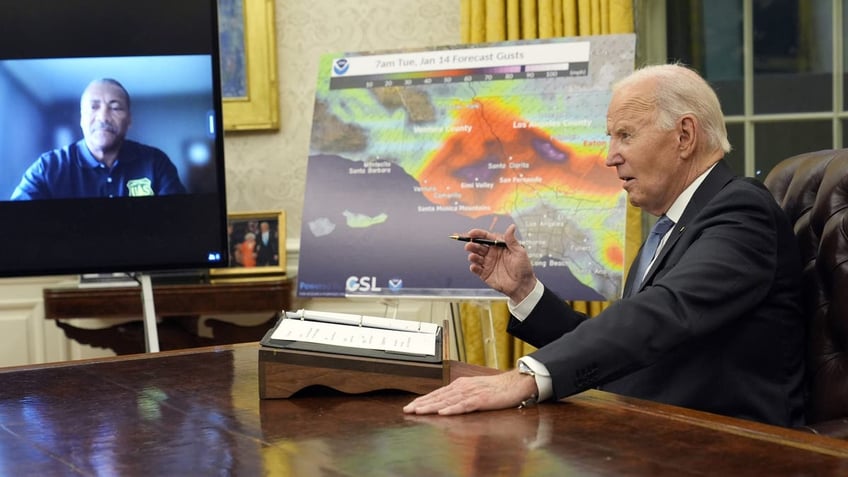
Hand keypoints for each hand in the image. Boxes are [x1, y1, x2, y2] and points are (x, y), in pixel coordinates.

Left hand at [402, 369, 536, 414]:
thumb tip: (445, 402)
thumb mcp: (474, 390)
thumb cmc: (495, 388)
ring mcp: (471, 393)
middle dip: (422, 403)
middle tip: (408, 409)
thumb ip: (460, 395)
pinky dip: (452, 409)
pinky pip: (464, 406)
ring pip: (447, 401)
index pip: (438, 393)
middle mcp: (463, 387)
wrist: (514, 384)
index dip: (423, 400)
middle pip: (439, 397)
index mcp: (460, 385)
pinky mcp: (480, 400)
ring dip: (432, 406)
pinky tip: (442, 413)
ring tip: (419, 411)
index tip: (411, 406)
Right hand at [465, 224, 536, 302]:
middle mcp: (492, 254)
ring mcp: (488, 264)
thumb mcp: (519, 252)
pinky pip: (476, 269)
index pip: (486, 238)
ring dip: (472, 256)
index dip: (478, 234)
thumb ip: (511, 240)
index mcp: (499, 246)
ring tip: (473, 257)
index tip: (471, 233)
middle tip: (469, 245)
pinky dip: (474, 267)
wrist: (522, 285)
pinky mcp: (485, 274)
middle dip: (472, 245)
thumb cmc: (523, 268)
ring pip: (476, 257)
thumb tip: (511, 226)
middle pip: (478, 246)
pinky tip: (474, 266)